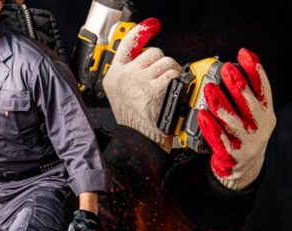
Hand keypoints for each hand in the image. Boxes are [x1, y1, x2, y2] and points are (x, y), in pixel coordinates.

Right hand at [103, 18, 181, 149]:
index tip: (151, 26)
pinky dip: (177, 84)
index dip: (140, 33)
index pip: (126, 45)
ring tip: (167, 89)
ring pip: (166, 62)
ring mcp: (139, 82)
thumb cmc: (135, 124)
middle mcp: (124, 77)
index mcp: (114, 77)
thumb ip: (131, 75)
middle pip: (153, 52)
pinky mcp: (154, 89)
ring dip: (172, 73)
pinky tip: (172, 94)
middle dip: (162, 63)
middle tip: (161, 80)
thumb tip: (148, 54)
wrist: (138, 144)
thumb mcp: (122, 96)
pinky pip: (173, 75)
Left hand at [197, 48, 275, 190]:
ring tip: (209, 89)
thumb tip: (227, 67)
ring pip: (232, 120)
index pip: (262, 87)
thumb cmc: (241, 134)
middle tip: (224, 69)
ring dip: (220, 103)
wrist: (242, 167)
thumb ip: (242, 96)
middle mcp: (258, 125)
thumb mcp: (249, 114)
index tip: (244, 53)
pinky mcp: (230, 154)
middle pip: (249, 102)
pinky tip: (202, 115)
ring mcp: (245, 141)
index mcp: (264, 112)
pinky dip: (210, 126)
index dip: (254, 69)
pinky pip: (218, 139)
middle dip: (237, 84)